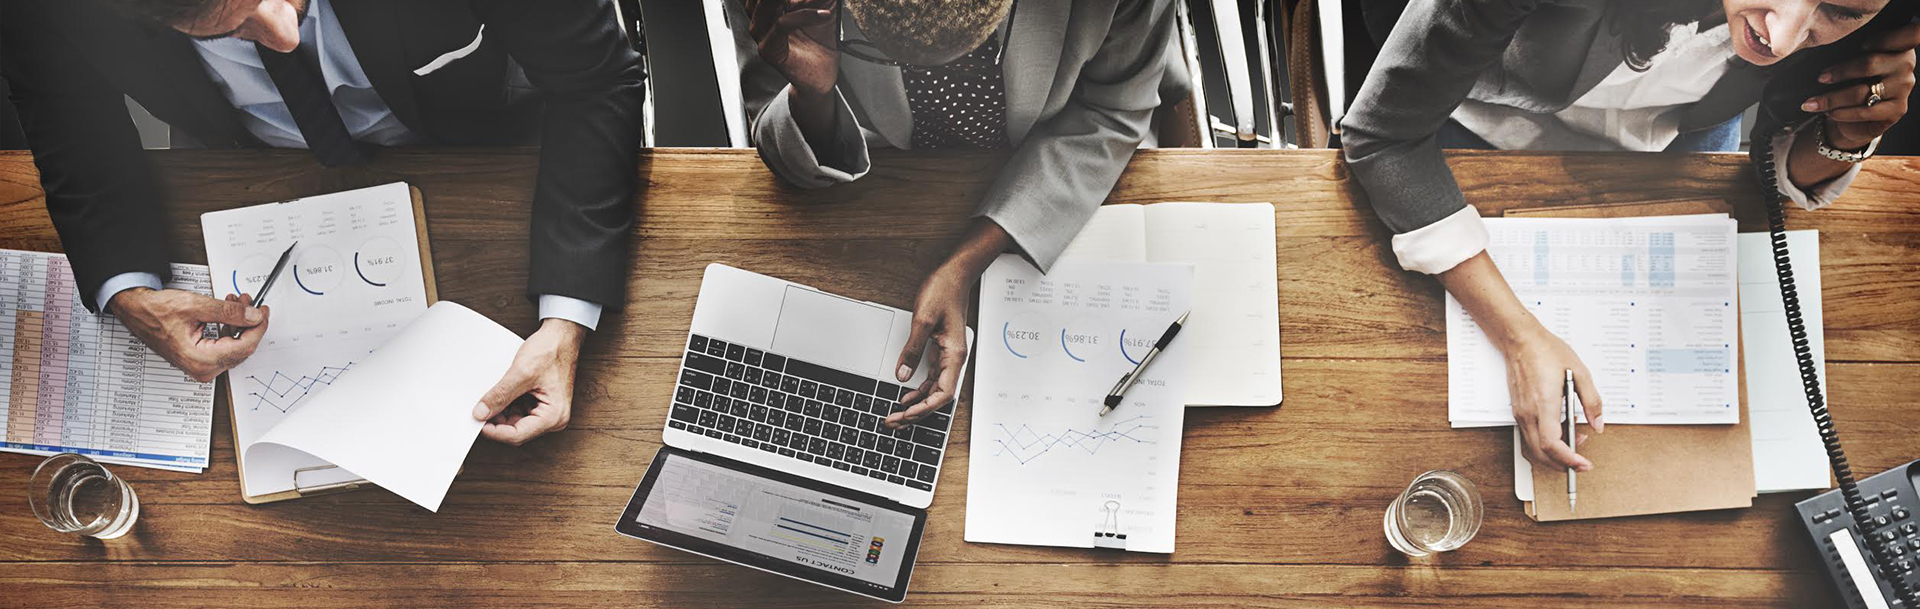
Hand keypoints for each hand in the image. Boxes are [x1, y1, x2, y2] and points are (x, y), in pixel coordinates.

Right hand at [110, 288, 268, 381]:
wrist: (137, 311)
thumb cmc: (155, 311)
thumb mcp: (196, 306)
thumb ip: (229, 312)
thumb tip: (253, 316)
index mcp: (201, 360)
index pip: (244, 347)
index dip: (258, 327)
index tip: (263, 311)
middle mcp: (202, 368)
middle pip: (242, 348)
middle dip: (248, 323)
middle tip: (250, 302)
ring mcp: (201, 366)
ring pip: (235, 346)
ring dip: (239, 323)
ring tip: (237, 302)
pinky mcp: (201, 359)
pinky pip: (225, 346)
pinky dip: (229, 328)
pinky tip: (229, 313)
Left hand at [471, 318, 586, 445]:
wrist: (561, 335)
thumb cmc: (552, 350)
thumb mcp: (522, 373)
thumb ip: (500, 395)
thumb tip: (481, 412)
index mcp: (554, 416)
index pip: (517, 434)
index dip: (494, 430)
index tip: (477, 422)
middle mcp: (552, 418)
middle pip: (515, 430)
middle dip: (496, 420)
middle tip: (478, 409)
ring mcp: (546, 411)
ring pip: (514, 422)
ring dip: (500, 412)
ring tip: (490, 397)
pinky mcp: (540, 404)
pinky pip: (518, 412)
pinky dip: (506, 405)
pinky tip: (499, 394)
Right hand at [747, 0, 839, 98]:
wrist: (823, 76)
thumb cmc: (821, 42)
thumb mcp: (824, 7)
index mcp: (769, 5)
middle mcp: (760, 17)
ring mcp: (761, 33)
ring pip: (768, 3)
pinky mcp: (768, 49)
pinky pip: (782, 24)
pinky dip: (804, 16)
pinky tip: (824, 15)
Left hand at [888, 263, 972, 428]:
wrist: (954, 276)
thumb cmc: (944, 292)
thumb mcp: (923, 320)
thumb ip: (912, 349)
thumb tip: (903, 374)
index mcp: (954, 354)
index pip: (943, 393)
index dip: (925, 408)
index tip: (907, 414)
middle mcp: (953, 359)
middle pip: (937, 397)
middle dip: (916, 412)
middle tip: (894, 421)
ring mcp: (947, 357)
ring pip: (933, 390)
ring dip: (916, 404)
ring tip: (897, 414)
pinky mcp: (939, 352)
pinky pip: (930, 378)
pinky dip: (918, 390)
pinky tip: (905, 397)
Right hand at [1502, 322, 1603, 471]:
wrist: (1520, 340)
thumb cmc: (1546, 351)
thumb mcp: (1579, 372)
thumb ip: (1592, 401)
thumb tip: (1598, 424)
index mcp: (1544, 403)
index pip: (1552, 444)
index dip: (1568, 459)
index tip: (1583, 463)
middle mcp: (1528, 413)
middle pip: (1540, 453)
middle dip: (1562, 464)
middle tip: (1581, 462)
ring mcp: (1520, 413)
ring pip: (1534, 447)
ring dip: (1554, 454)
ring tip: (1575, 442)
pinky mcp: (1518, 411)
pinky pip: (1530, 436)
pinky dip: (1545, 444)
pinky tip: (1561, 431)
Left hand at [1807, 22, 1919, 148]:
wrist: (1860, 113)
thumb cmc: (1854, 79)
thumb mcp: (1853, 59)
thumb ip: (1851, 51)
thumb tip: (1825, 48)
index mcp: (1898, 45)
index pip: (1904, 35)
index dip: (1881, 39)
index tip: (1861, 44)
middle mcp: (1905, 65)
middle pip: (1870, 64)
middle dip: (1840, 72)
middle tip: (1820, 78)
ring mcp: (1903, 88)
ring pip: (1862, 91)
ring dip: (1832, 98)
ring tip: (1812, 102)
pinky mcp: (1897, 109)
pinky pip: (1865, 112)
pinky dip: (1842, 113)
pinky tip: (1828, 112)